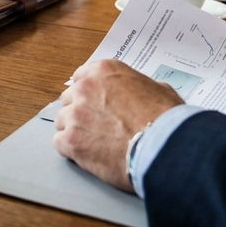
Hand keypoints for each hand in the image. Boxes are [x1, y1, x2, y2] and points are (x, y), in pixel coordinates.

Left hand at [52, 59, 181, 191]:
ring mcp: (76, 114)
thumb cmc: (166, 120)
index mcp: (104, 71)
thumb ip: (140, 86)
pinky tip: (86, 155)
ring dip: (74, 131)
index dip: (89, 93)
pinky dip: (70, 150)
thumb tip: (142, 93)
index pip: (81, 77)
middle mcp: (85, 88)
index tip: (94, 104)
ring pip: (62, 121)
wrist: (164, 147)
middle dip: (80, 112)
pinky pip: (59, 142)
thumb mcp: (159, 89)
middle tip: (96, 127)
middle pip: (70, 99)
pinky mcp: (71, 140)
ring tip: (93, 144)